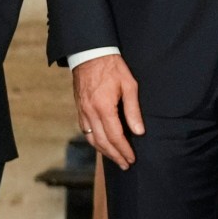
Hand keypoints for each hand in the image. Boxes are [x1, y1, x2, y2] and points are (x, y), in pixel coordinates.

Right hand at [72, 54, 145, 168]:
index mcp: (103, 107)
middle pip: (102, 142)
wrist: (89, 54)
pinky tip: (102, 144)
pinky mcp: (79, 109)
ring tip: (116, 158)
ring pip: (91, 139)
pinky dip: (94, 141)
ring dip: (104, 151)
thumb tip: (138, 131)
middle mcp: (90, 112)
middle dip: (115, 155)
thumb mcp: (129, 86)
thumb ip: (133, 110)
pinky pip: (85, 131)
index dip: (124, 150)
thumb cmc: (112, 67)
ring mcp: (82, 111)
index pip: (115, 136)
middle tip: (126, 164)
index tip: (132, 159)